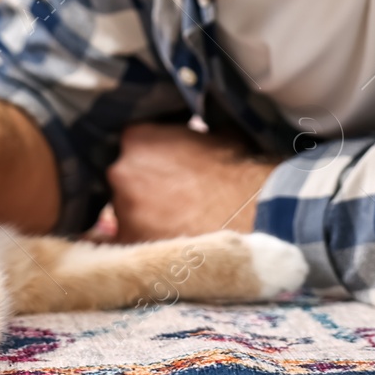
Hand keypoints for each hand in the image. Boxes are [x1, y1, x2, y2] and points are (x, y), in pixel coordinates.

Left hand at [106, 123, 276, 242]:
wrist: (252, 213)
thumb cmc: (239, 171)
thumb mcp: (216, 134)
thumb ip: (191, 132)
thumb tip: (197, 132)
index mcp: (138, 137)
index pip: (133, 141)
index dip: (151, 154)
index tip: (166, 164)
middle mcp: (121, 170)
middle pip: (124, 176)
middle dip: (143, 184)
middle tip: (173, 195)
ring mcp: (122, 208)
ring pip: (125, 210)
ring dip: (143, 214)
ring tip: (176, 220)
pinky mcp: (131, 242)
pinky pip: (125, 243)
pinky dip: (139, 240)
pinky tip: (160, 240)